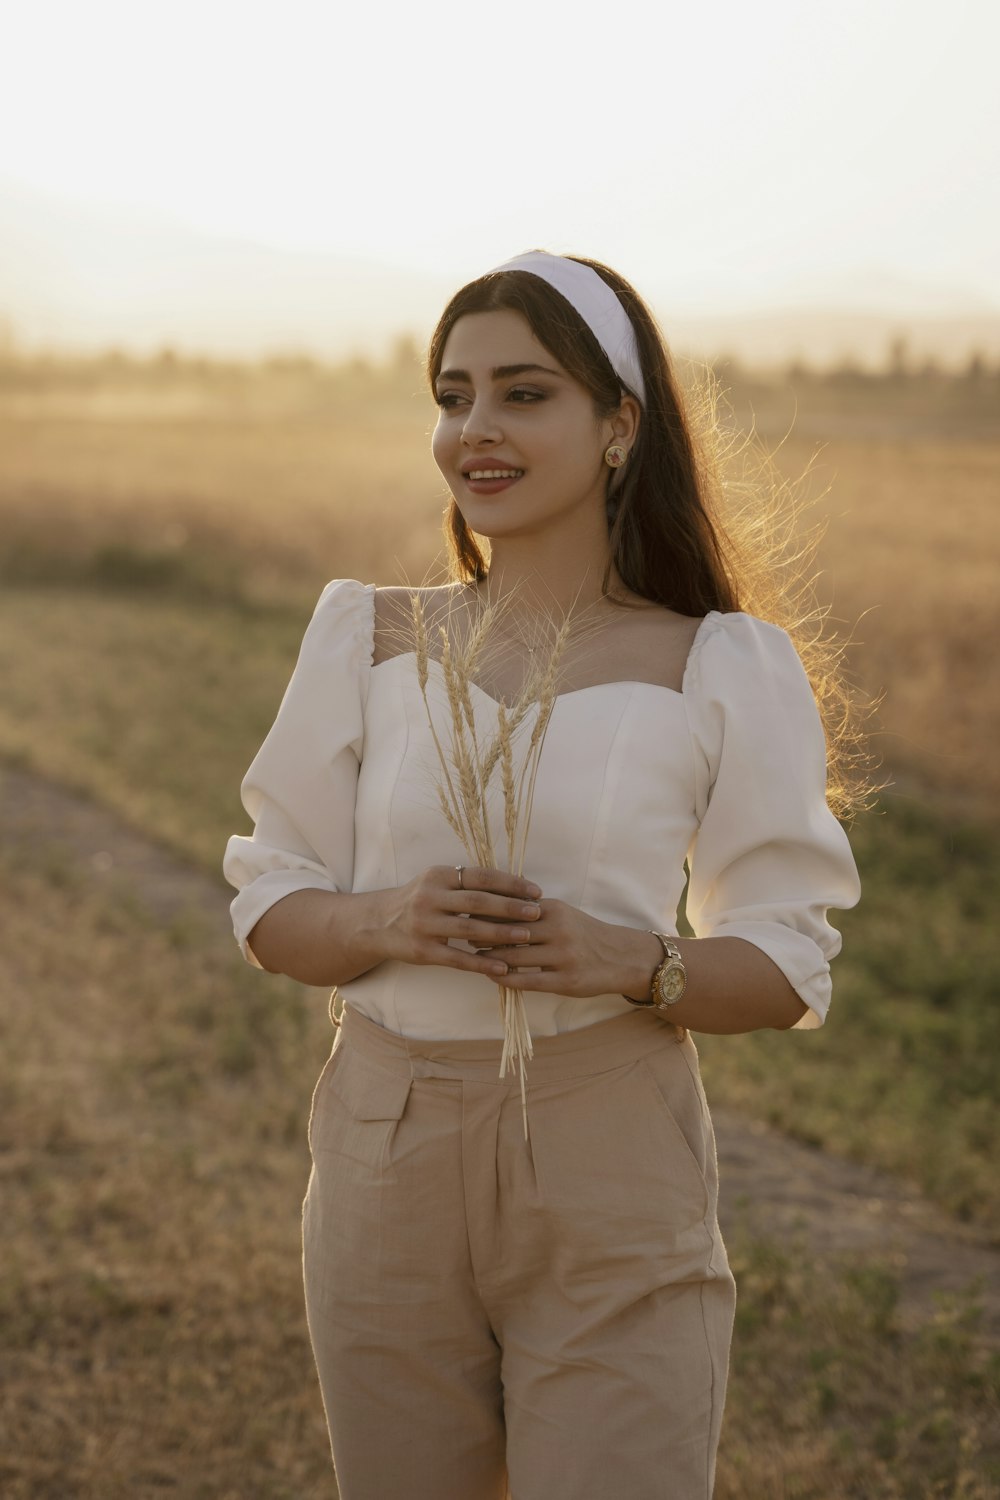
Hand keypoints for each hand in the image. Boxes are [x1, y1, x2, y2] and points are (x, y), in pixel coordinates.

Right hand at [381, 865, 543, 979]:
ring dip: (501, 933)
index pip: (481, 876)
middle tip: (536, 913)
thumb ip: (468, 883)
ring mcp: (424, 925)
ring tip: (526, 937)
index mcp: (438, 876)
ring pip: (469, 929)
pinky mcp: (423, 951)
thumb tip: (516, 884)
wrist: (378, 924)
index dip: (510, 883)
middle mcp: (429, 897)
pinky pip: (457, 958)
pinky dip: (481, 963)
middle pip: (478, 901)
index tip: (535, 891)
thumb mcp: (437, 883)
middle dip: (511, 907)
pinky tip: (502, 967)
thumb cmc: (418, 900)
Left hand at [476, 898, 661, 998]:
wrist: (620, 957)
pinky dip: (506, 979)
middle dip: (482, 935)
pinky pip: (527, 981)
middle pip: (508, 932)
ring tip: (474, 959)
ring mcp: (562, 957)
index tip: (465, 913)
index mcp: (553, 910)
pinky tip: (494, 977)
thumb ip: (531, 913)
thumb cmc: (583, 934)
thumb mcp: (560, 915)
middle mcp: (557, 930)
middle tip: (462, 936)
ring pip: (514, 958)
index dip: (486, 913)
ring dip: (490, 959)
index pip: (511, 909)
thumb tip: (489, 910)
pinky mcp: (565, 981)